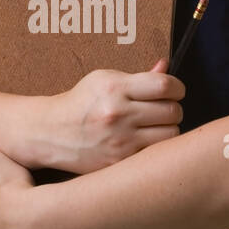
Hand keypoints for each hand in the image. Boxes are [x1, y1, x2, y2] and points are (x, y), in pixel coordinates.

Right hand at [50, 58, 184, 173]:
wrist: (51, 133)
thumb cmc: (81, 103)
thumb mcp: (104, 80)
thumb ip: (139, 78)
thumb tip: (166, 67)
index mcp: (115, 88)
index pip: (165, 86)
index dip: (177, 88)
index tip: (174, 91)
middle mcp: (118, 114)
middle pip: (173, 111)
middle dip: (173, 108)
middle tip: (164, 110)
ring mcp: (119, 140)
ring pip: (170, 134)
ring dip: (168, 129)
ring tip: (155, 126)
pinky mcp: (119, 161)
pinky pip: (155, 153)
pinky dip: (155, 147)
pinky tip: (143, 141)